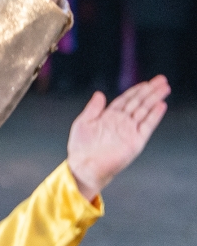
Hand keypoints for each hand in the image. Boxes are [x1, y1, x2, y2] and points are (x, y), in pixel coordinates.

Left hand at [66, 76, 167, 200]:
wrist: (84, 166)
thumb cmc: (81, 147)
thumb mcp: (83, 122)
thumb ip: (93, 108)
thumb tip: (100, 93)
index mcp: (109, 116)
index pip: (126, 99)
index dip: (136, 90)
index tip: (147, 82)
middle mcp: (121, 122)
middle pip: (138, 102)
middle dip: (150, 91)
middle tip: (161, 79)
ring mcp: (129, 131)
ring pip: (144, 110)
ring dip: (154, 99)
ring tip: (164, 88)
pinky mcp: (135, 141)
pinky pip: (147, 126)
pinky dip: (154, 116)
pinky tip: (161, 105)